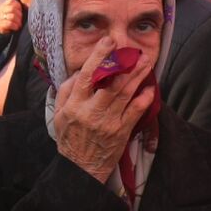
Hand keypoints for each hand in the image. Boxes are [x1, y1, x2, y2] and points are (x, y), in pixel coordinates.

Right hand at [0, 0, 22, 34]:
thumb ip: (19, 8)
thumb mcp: (13, 12)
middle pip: (12, 9)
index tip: (20, 10)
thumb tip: (27, 6)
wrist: (0, 28)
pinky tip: (16, 27)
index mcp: (4, 5)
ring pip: (11, 16)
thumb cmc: (9, 19)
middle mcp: (1, 10)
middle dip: (19, 14)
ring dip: (18, 21)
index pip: (11, 1)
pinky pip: (9, 24)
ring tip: (19, 24)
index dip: (18, 5)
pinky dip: (15, 26)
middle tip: (21, 19)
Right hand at [52, 36, 156, 184]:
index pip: (87, 75)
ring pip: (126, 93)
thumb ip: (66, 91)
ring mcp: (109, 121)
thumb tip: (79, 72)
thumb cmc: (70, 138)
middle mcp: (92, 111)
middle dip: (126, 64)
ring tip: (147, 62)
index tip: (108, 42)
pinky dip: (145, 98)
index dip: (99, 57)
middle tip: (136, 51)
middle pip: (112, 82)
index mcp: (75, 105)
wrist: (81, 168)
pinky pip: (136, 111)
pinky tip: (150, 87)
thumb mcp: (59, 114)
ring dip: (138, 76)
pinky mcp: (122, 131)